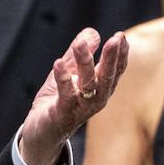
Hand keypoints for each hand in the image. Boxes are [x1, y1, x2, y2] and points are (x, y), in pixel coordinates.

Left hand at [19, 28, 127, 164]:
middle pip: (107, 77)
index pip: (115, 71)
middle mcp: (95, 99)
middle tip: (116, 38)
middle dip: (112, 57)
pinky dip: (62, 78)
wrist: (42, 132)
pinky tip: (58, 63)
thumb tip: (92, 32)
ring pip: (88, 84)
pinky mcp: (63, 113)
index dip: (120, 54)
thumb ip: (77, 54)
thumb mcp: (67, 73)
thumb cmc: (58, 102)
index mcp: (100, 89)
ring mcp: (80, 108)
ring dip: (85, 63)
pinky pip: (65, 94)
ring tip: (81, 43)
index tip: (121, 37)